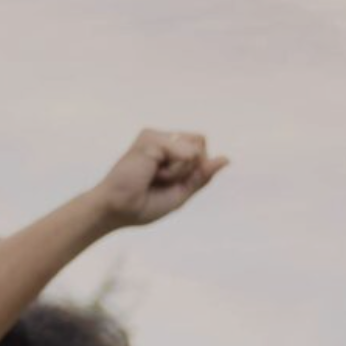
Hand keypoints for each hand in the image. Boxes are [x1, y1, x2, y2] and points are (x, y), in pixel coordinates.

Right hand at [91, 130, 227, 228]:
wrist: (119, 209)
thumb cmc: (143, 204)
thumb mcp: (182, 192)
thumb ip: (202, 175)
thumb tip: (227, 159)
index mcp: (168, 149)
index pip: (201, 149)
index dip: (194, 171)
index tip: (168, 184)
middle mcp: (162, 138)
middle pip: (201, 143)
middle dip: (190, 169)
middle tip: (162, 180)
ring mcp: (155, 136)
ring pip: (195, 148)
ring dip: (180, 172)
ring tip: (154, 177)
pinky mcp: (151, 138)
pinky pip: (186, 153)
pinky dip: (174, 171)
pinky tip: (151, 174)